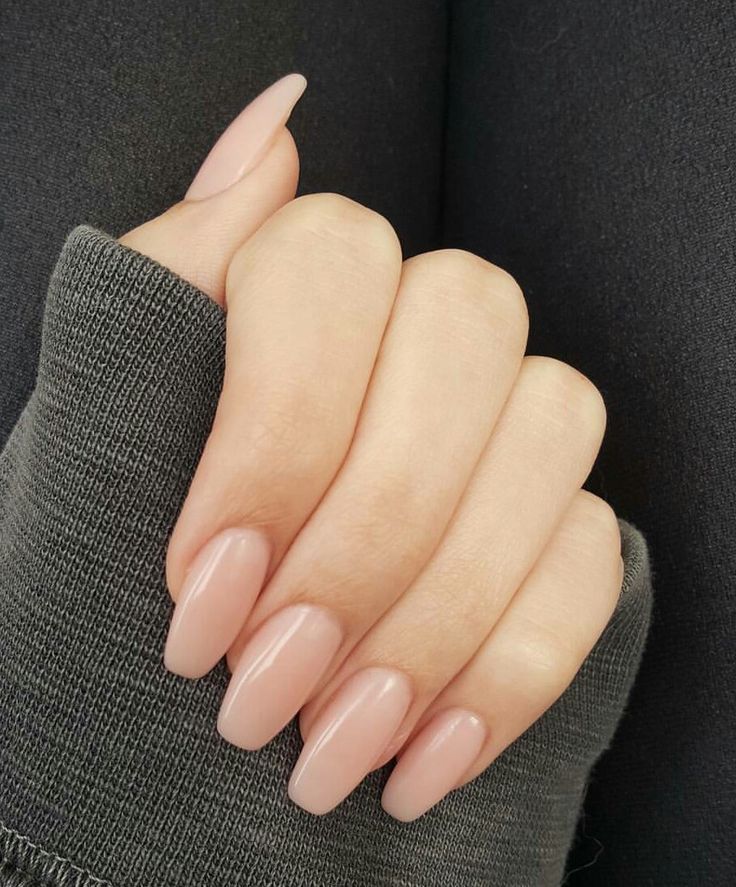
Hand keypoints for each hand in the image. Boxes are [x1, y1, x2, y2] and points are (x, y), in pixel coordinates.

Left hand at [120, 75, 621, 820]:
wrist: (164, 657)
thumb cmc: (118, 538)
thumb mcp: (106, 418)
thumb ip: (175, 273)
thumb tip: (274, 130)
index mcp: (306, 275)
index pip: (334, 266)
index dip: (277, 428)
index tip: (202, 583)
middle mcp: (424, 327)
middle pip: (463, 345)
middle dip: (363, 539)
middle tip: (260, 688)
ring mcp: (506, 422)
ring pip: (550, 444)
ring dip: (437, 618)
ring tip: (331, 746)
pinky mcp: (558, 522)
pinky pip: (592, 560)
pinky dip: (512, 671)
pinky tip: (425, 757)